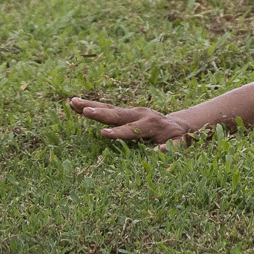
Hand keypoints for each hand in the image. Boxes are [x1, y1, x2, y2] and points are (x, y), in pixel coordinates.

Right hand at [69, 97, 189, 149]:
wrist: (177, 124)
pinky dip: (91, 107)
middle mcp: (139, 114)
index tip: (103, 135)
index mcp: (151, 124)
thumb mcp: (181, 143)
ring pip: (109, 108)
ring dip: (90, 105)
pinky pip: (107, 110)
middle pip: (117, 114)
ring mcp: (131, 112)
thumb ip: (173, 147)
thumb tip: (159, 151)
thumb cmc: (178, 137)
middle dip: (101, 113)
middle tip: (85, 110)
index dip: (119, 133)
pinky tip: (75, 106)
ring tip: (73, 102)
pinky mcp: (124, 113)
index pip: (132, 130)